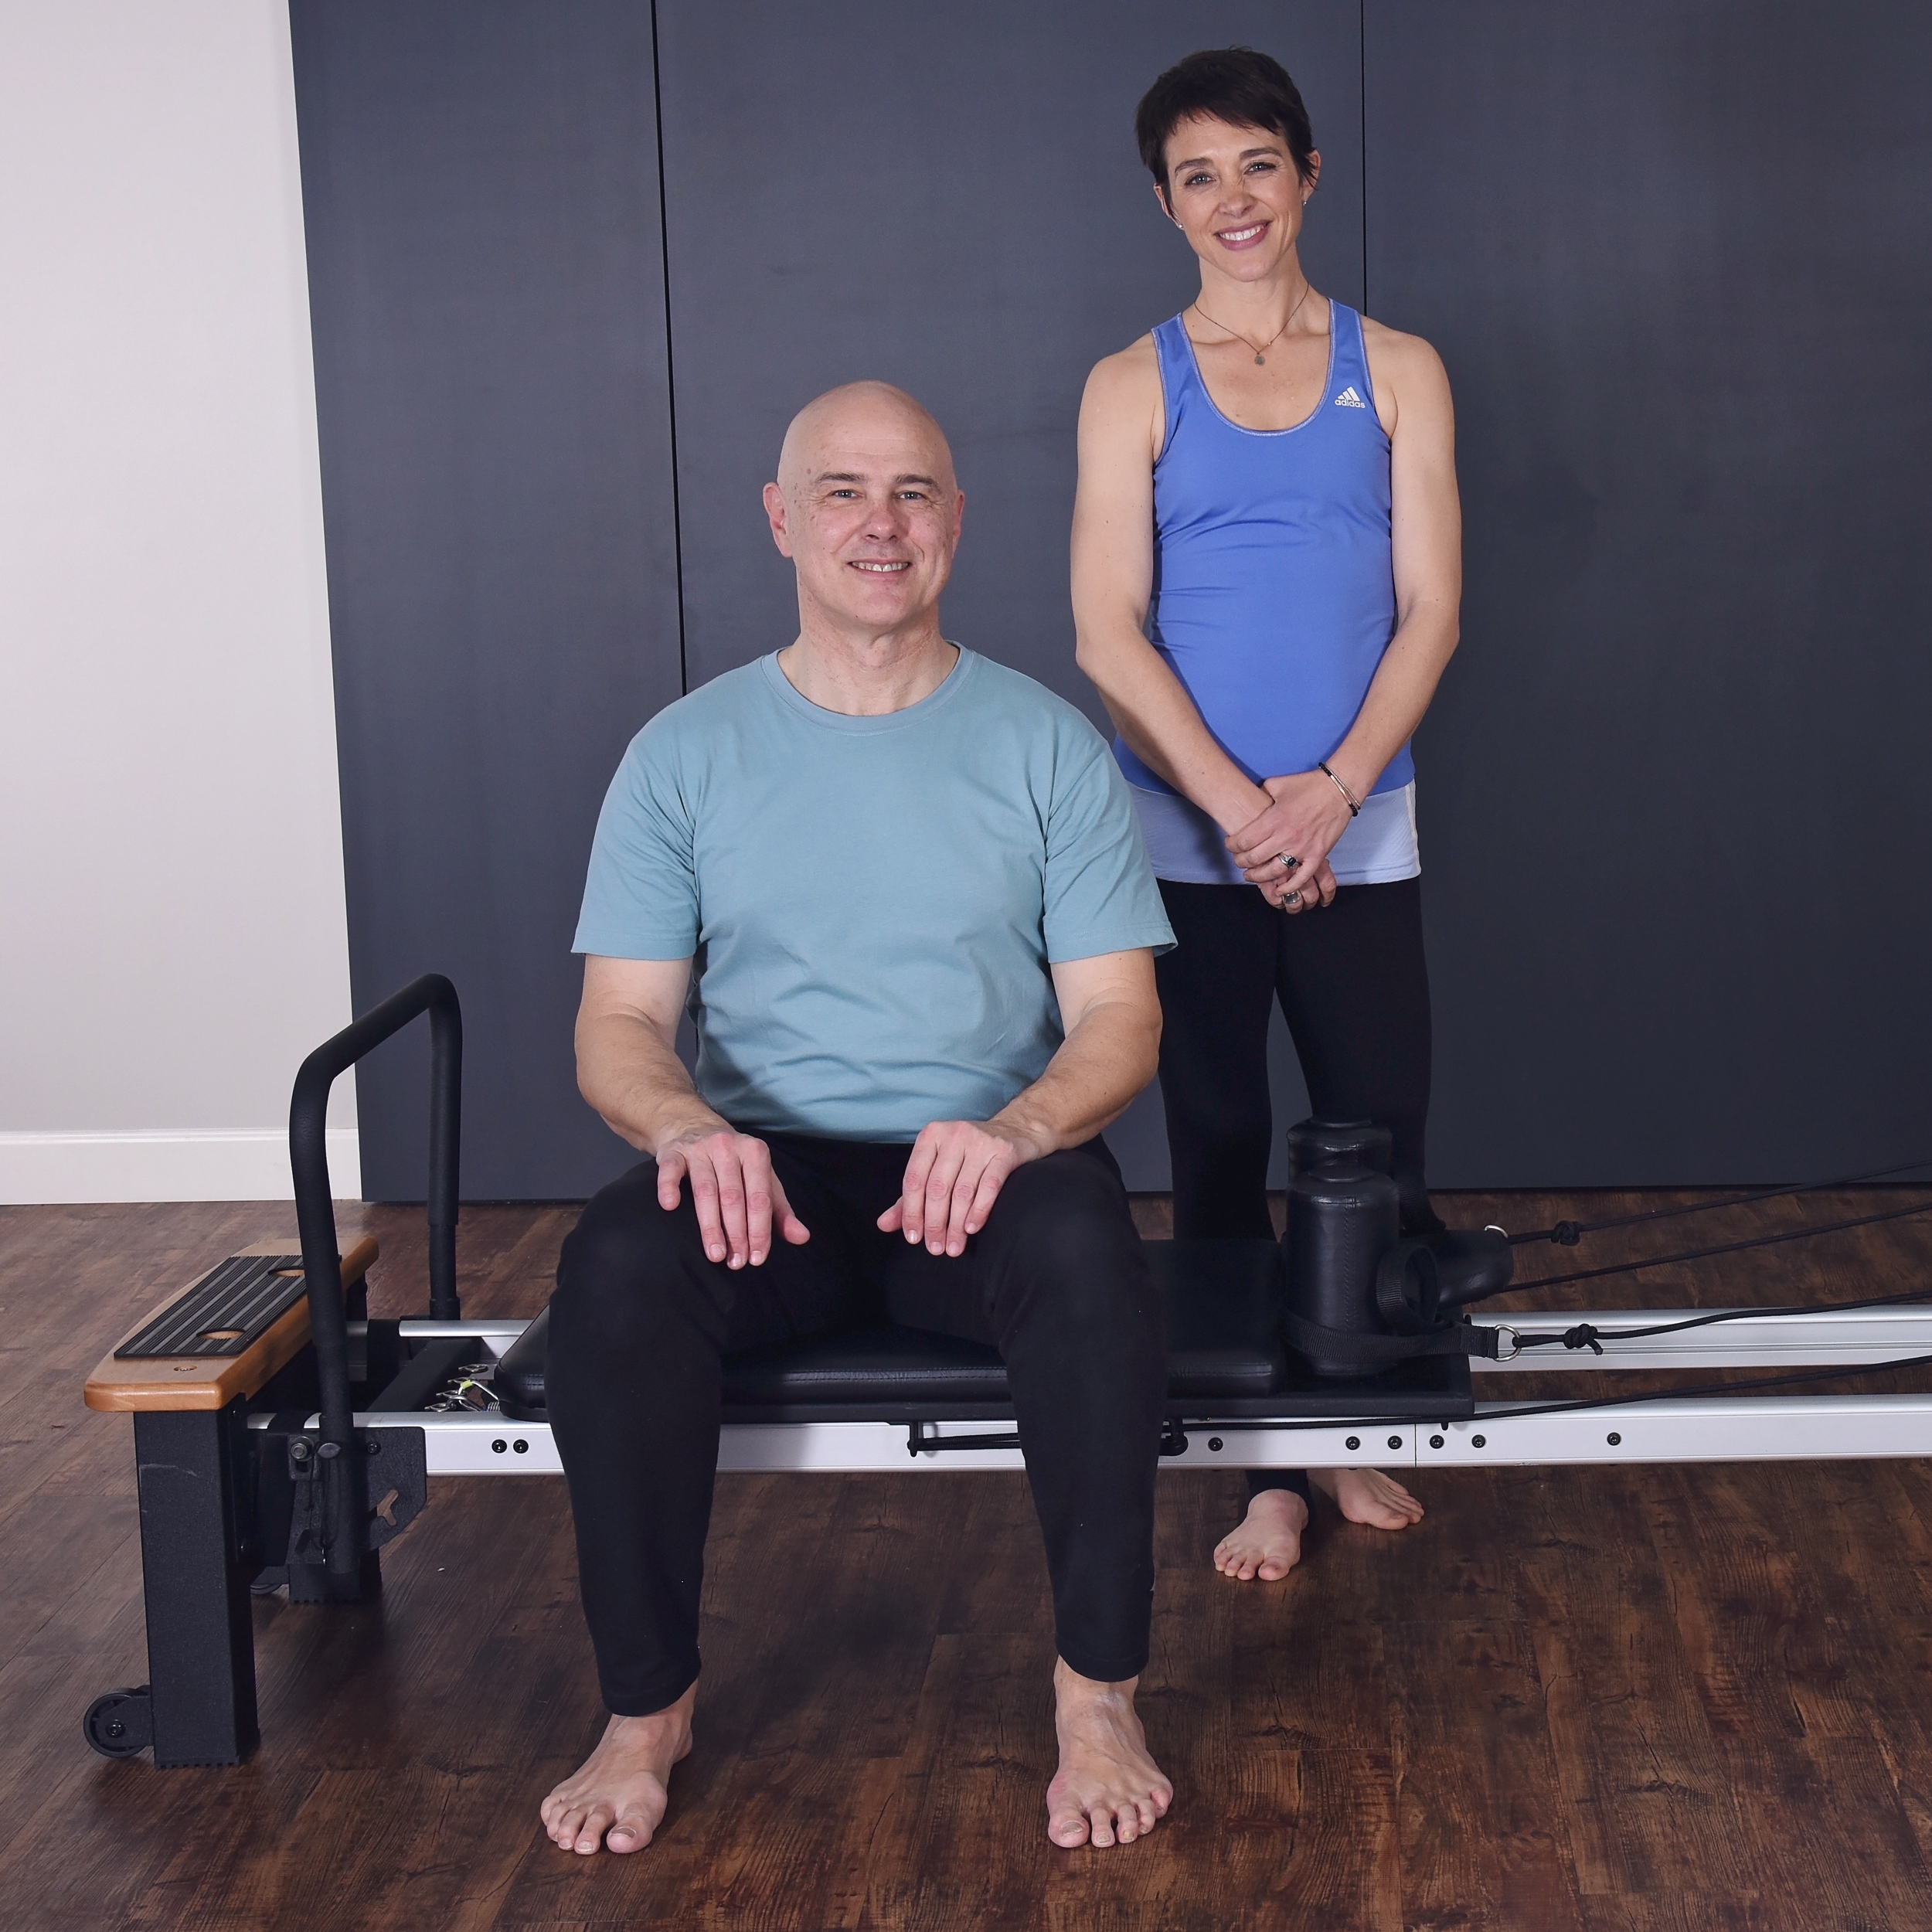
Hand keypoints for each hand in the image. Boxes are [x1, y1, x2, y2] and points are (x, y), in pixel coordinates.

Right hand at [655, 1122, 808, 1267]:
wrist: (695, 1127)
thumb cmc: (735, 1163)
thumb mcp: (762, 1180)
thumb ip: (780, 1211)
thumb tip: (802, 1238)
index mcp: (755, 1153)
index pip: (760, 1197)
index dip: (759, 1230)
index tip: (756, 1258)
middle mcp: (728, 1147)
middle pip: (733, 1196)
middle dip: (736, 1233)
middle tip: (736, 1263)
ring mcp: (700, 1148)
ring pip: (705, 1190)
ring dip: (710, 1225)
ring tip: (715, 1254)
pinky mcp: (673, 1151)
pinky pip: (670, 1170)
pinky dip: (669, 1187)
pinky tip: (670, 1207)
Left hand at [877, 1119, 1042, 1255]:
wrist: (1016, 1130)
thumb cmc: (969, 1153)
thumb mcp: (936, 1167)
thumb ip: (909, 1196)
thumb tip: (883, 1224)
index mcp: (931, 1136)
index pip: (914, 1179)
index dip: (911, 1212)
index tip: (914, 1238)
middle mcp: (954, 1135)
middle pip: (937, 1188)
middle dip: (934, 1223)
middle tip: (935, 1248)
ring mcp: (981, 1142)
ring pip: (962, 1191)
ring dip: (956, 1225)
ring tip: (954, 1246)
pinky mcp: (1004, 1152)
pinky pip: (989, 1187)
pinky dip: (978, 1211)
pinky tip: (971, 1229)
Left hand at [1227, 771, 1352, 905]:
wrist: (1338, 789)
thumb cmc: (1308, 785)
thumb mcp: (1276, 784)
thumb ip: (1260, 795)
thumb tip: (1248, 800)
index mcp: (1274, 819)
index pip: (1244, 841)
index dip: (1232, 846)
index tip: (1230, 845)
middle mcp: (1286, 836)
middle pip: (1254, 858)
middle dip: (1241, 862)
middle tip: (1238, 860)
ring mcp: (1302, 848)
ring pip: (1274, 871)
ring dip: (1259, 876)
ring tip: (1251, 875)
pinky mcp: (1317, 855)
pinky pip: (1302, 877)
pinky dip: (1290, 887)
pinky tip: (1280, 890)